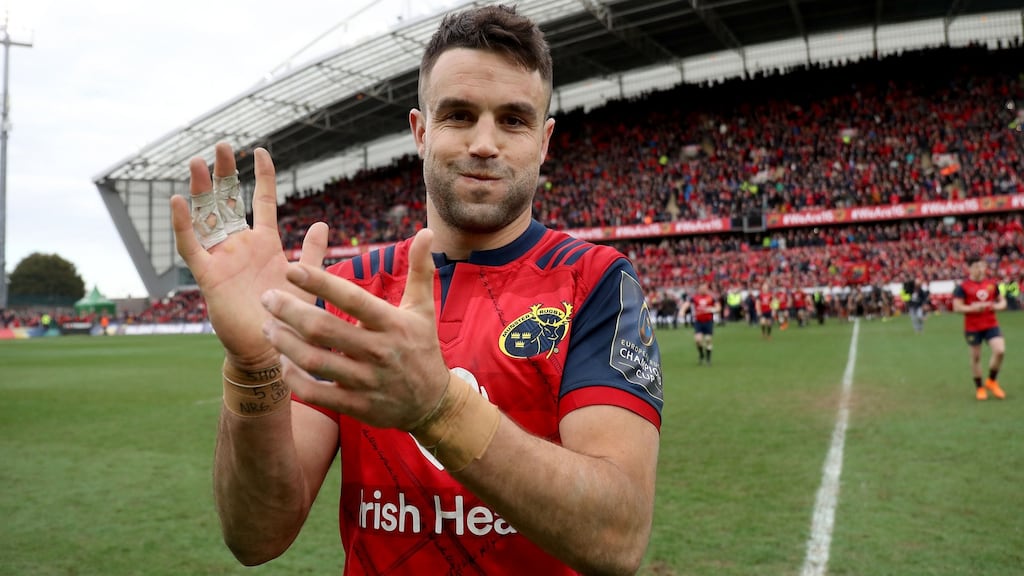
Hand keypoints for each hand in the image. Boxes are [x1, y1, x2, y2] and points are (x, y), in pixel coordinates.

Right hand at [170, 142, 327, 367]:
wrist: (270, 349)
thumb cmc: (287, 317)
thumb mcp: (305, 280)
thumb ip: (312, 253)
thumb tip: (322, 223)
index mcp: (264, 243)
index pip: (260, 201)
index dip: (261, 177)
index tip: (261, 150)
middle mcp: (239, 246)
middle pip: (228, 202)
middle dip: (224, 174)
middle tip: (221, 146)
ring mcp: (222, 258)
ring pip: (206, 217)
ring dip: (201, 191)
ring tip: (198, 163)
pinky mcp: (208, 276)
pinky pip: (191, 247)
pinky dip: (183, 225)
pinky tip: (178, 201)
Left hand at [259, 228, 449, 429]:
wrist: (433, 403)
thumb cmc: (422, 348)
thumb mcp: (423, 309)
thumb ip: (420, 269)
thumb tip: (426, 231)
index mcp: (392, 323)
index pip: (352, 299)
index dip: (320, 283)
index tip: (290, 268)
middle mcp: (378, 351)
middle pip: (324, 329)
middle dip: (289, 311)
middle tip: (267, 298)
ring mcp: (366, 380)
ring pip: (314, 361)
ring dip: (284, 343)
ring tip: (267, 327)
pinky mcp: (356, 405)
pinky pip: (315, 393)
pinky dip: (293, 378)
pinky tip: (283, 361)